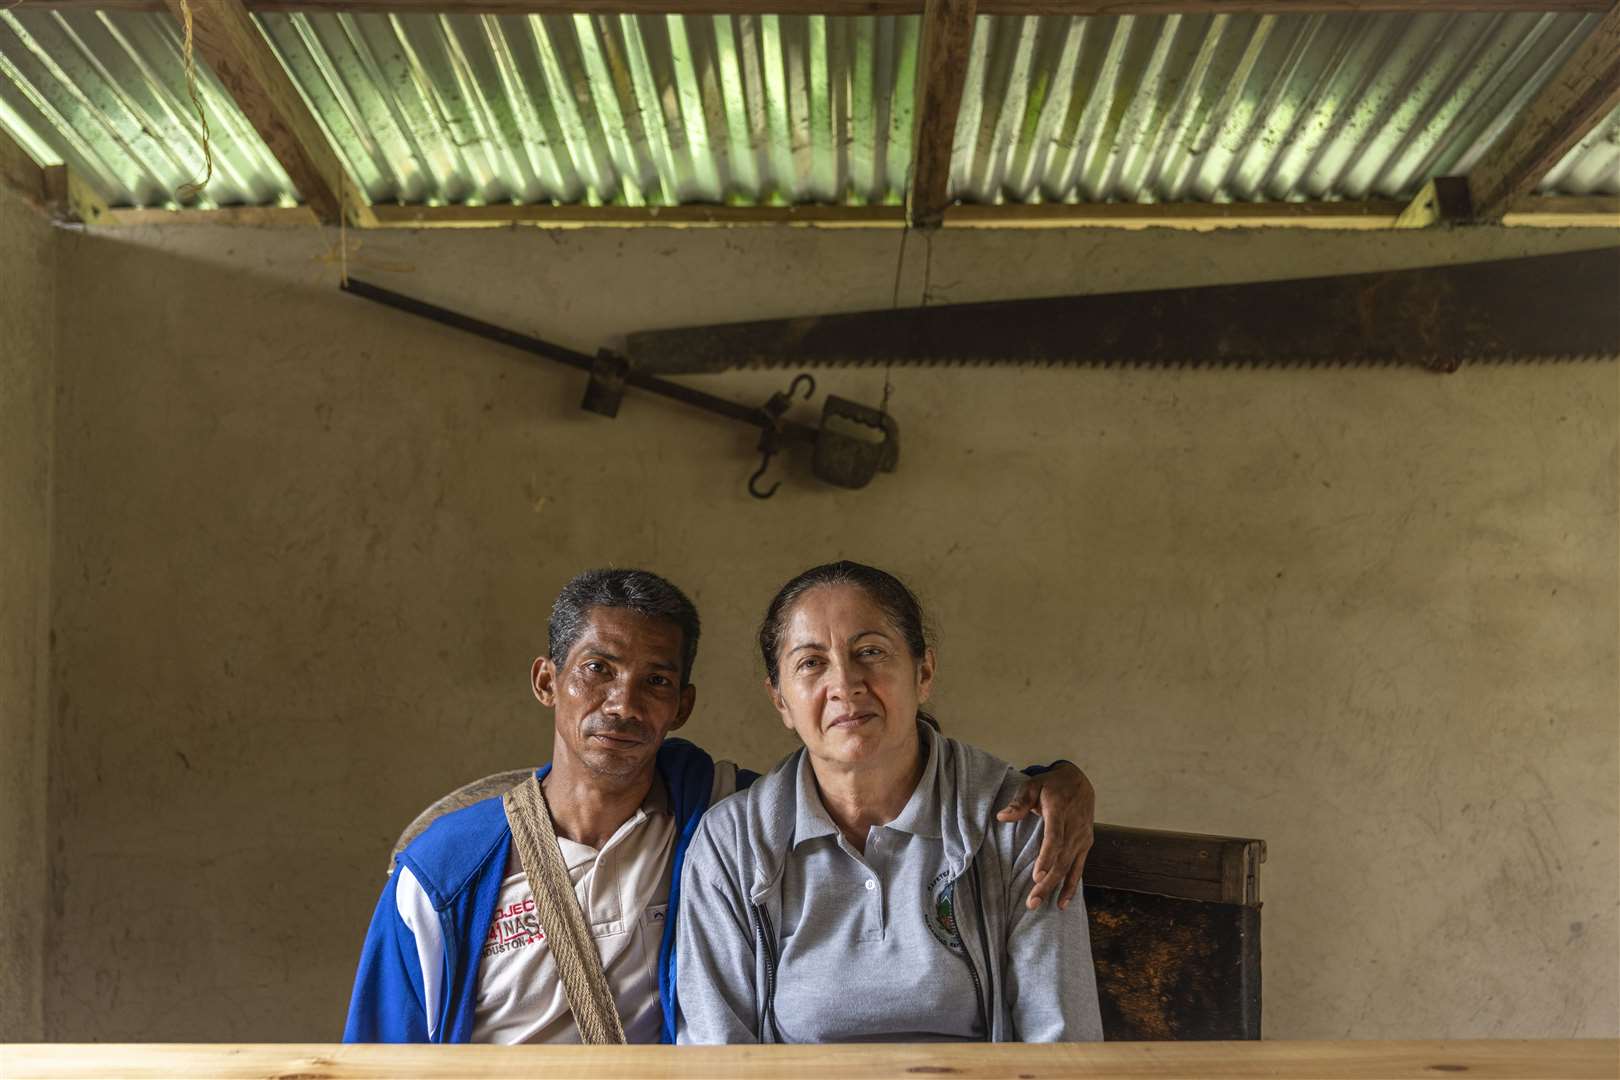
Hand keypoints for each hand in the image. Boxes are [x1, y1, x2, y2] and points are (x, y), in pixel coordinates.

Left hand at [998, 762, 1094, 910]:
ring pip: (1069, 867)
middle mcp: (1074, 827)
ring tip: (1039, 904)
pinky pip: (1079, 868)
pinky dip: (1072, 886)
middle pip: (1061, 859)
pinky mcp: (1086, 844)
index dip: (1046, 858)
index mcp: (1059, 811)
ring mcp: (1082, 838)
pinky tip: (1062, 903)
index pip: (1054, 837)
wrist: (1080, 781)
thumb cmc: (1051, 785)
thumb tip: (1002, 817)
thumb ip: (1019, 802)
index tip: (1036, 876)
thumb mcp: (1033, 785)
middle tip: (1031, 902)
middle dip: (1047, 882)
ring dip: (1055, 888)